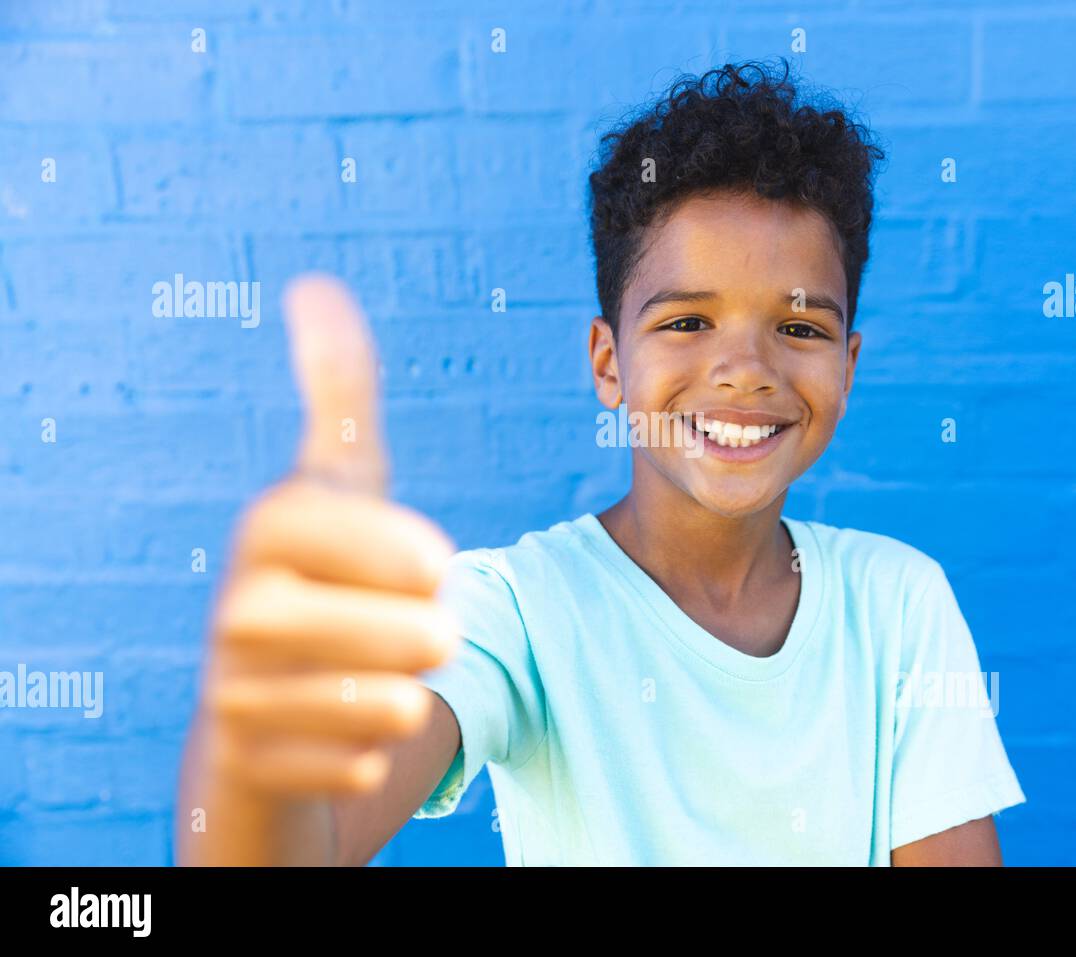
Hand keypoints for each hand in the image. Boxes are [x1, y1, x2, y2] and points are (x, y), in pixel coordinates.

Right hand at [200, 274, 458, 797]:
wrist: (262, 694)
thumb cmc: (321, 571)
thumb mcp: (338, 481)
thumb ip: (341, 392)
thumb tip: (313, 285)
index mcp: (269, 528)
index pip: (348, 535)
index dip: (397, 549)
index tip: (438, 563)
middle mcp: (235, 608)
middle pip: (383, 632)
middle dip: (420, 633)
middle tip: (426, 630)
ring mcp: (233, 691)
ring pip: (371, 705)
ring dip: (397, 692)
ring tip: (391, 677)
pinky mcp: (247, 763)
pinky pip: (347, 767)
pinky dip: (362, 753)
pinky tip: (347, 732)